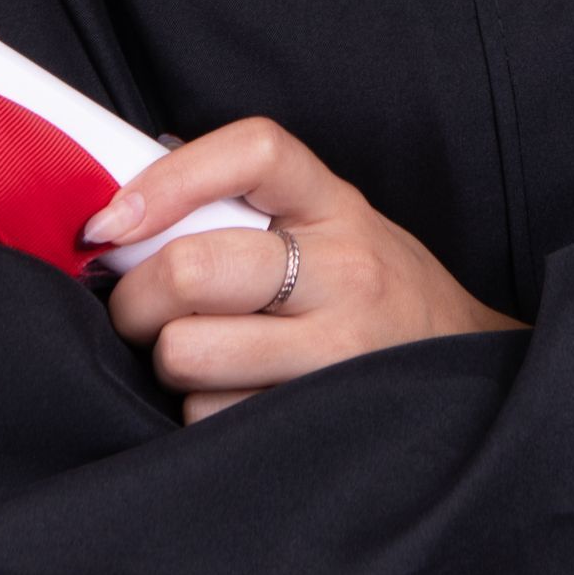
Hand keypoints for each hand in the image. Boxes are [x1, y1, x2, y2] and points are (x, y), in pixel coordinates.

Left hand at [86, 116, 525, 423]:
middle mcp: (345, 270)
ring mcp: (339, 350)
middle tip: (137, 313)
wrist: (465, 372)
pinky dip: (202, 417)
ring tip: (200, 361)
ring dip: (171, 367)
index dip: (168, 179)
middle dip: (136, 301)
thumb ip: (243, 207)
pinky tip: (233, 402)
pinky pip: (211, 421)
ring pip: (189, 355)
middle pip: (193, 269)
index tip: (109, 222)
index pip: (254, 151)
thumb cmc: (369, 292)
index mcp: (334, 203)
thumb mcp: (327, 226)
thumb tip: (124, 203)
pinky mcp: (324, 423)